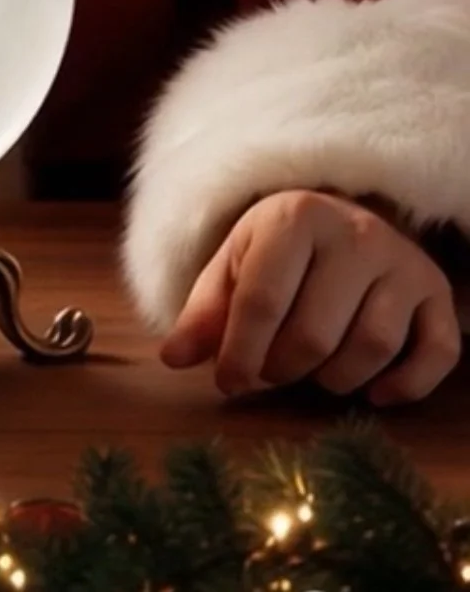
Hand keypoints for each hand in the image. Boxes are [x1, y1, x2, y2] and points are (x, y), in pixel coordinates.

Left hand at [160, 189, 461, 405]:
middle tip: (270, 370)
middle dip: (283, 369)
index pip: (263, 300)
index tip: (227, 383)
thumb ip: (204, 312)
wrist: (344, 217)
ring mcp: (402, 262)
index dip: (240, 353)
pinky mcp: (437, 292)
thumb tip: (172, 359)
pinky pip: (435, 354)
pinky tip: (373, 392)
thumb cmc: (280, 249)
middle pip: (315, 334)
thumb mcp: (234, 264)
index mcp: (295, 217)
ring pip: (371, 348)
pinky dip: (405, 386)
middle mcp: (355, 233)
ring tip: (312, 370)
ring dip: (334, 380)